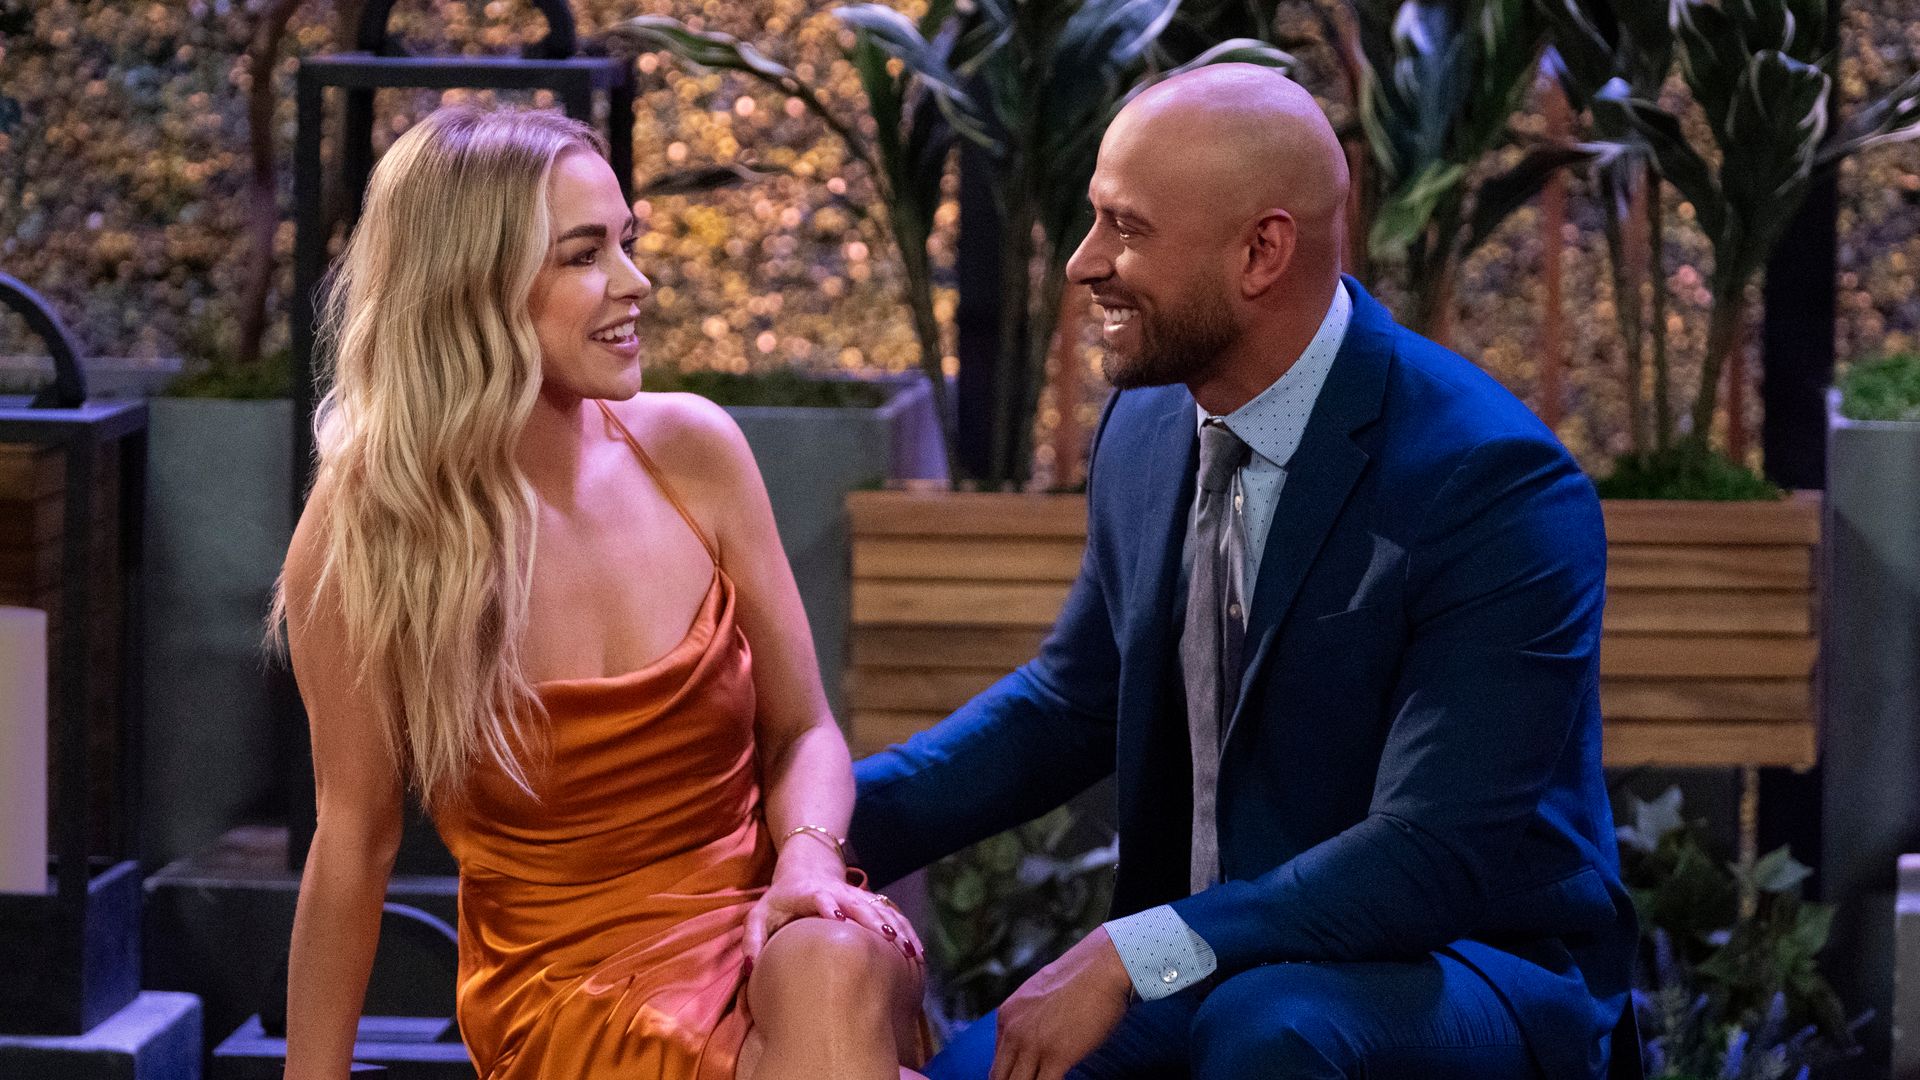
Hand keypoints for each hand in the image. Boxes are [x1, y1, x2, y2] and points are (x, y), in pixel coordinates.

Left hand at [741, 840, 922, 966]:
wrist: (806, 868)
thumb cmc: (779, 900)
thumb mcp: (759, 915)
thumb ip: (753, 940)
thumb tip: (752, 968)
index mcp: (808, 893)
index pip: (820, 896)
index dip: (828, 904)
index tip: (837, 918)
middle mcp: (837, 892)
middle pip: (859, 903)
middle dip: (874, 920)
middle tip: (888, 941)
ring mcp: (856, 896)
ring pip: (881, 908)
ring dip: (897, 928)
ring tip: (910, 952)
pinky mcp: (869, 902)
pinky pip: (892, 915)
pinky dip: (906, 930)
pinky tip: (917, 951)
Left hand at [990, 927, 1133, 1079]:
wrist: (1103, 966)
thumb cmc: (1081, 980)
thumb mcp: (1040, 996)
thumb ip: (1029, 1020)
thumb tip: (1035, 1041)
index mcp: (1006, 1018)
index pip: (996, 1065)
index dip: (1010, 1078)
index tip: (1025, 1079)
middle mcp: (1013, 1032)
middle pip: (1001, 1078)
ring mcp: (1033, 1045)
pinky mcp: (1056, 1056)